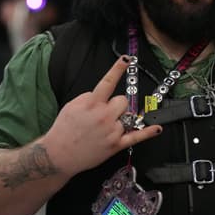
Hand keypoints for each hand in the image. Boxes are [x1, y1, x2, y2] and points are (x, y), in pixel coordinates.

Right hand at [43, 56, 161, 175]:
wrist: (58, 155)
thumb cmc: (64, 130)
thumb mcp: (71, 105)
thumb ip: (89, 97)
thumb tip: (102, 94)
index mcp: (91, 104)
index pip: (107, 82)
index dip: (117, 69)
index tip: (126, 59)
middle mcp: (103, 116)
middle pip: (122, 100)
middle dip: (116, 104)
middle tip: (105, 112)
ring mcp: (111, 131)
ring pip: (127, 116)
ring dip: (119, 119)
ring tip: (104, 128)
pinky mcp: (116, 145)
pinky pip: (136, 136)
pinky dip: (148, 132)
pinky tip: (156, 128)